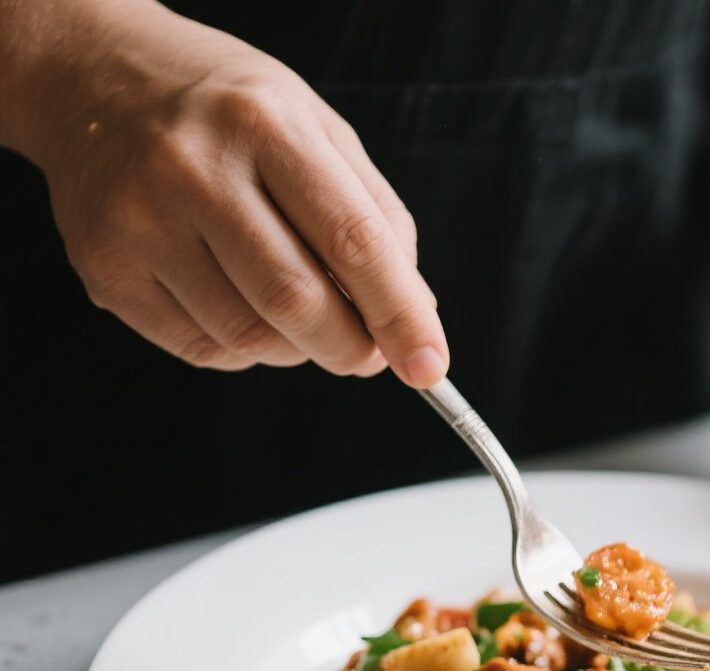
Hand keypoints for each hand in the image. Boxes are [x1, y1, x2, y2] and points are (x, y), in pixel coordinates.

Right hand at [23, 2, 447, 384]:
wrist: (90, 77)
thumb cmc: (225, 111)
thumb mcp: (315, 128)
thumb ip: (374, 217)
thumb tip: (414, 313)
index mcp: (263, 123)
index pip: (352, 240)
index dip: (400, 315)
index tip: (429, 364)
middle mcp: (193, 169)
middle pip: (298, 302)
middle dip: (352, 348)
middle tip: (369, 352)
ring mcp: (140, 222)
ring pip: (251, 338)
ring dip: (299, 349)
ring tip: (298, 309)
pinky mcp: (107, 270)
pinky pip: (203, 350)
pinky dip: (246, 349)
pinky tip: (242, 304)